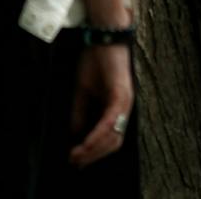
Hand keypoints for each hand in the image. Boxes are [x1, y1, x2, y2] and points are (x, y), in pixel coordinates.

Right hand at [68, 41, 133, 167]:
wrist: (103, 38)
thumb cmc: (95, 62)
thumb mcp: (83, 92)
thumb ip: (81, 114)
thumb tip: (76, 136)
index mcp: (116, 108)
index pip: (110, 138)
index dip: (94, 153)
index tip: (77, 161)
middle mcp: (124, 107)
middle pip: (114, 142)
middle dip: (94, 155)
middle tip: (75, 161)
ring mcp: (125, 101)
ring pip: (114, 135)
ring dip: (95, 149)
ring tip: (77, 155)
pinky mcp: (122, 93)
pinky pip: (111, 120)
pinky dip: (98, 134)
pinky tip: (86, 143)